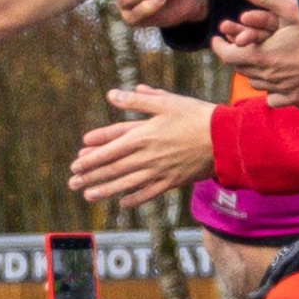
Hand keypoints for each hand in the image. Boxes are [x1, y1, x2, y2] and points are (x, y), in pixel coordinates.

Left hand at [67, 86, 217, 206]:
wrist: (225, 139)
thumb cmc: (196, 115)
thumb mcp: (166, 102)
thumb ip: (137, 100)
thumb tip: (111, 95)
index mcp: (143, 135)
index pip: (110, 147)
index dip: (91, 156)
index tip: (76, 163)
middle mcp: (147, 156)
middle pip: (113, 168)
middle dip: (91, 176)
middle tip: (72, 183)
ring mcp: (159, 171)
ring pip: (126, 183)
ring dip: (106, 190)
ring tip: (88, 196)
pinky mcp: (172, 181)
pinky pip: (149, 193)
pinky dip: (135, 199)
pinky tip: (123, 204)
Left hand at [214, 0, 298, 114]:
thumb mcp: (292, 10)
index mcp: (262, 56)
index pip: (228, 55)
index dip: (219, 46)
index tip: (217, 38)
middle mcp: (268, 76)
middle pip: (241, 68)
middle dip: (236, 55)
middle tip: (237, 45)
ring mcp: (281, 89)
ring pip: (255, 82)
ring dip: (252, 71)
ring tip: (256, 60)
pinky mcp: (295, 99)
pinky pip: (273, 97)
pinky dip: (270, 88)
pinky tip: (276, 80)